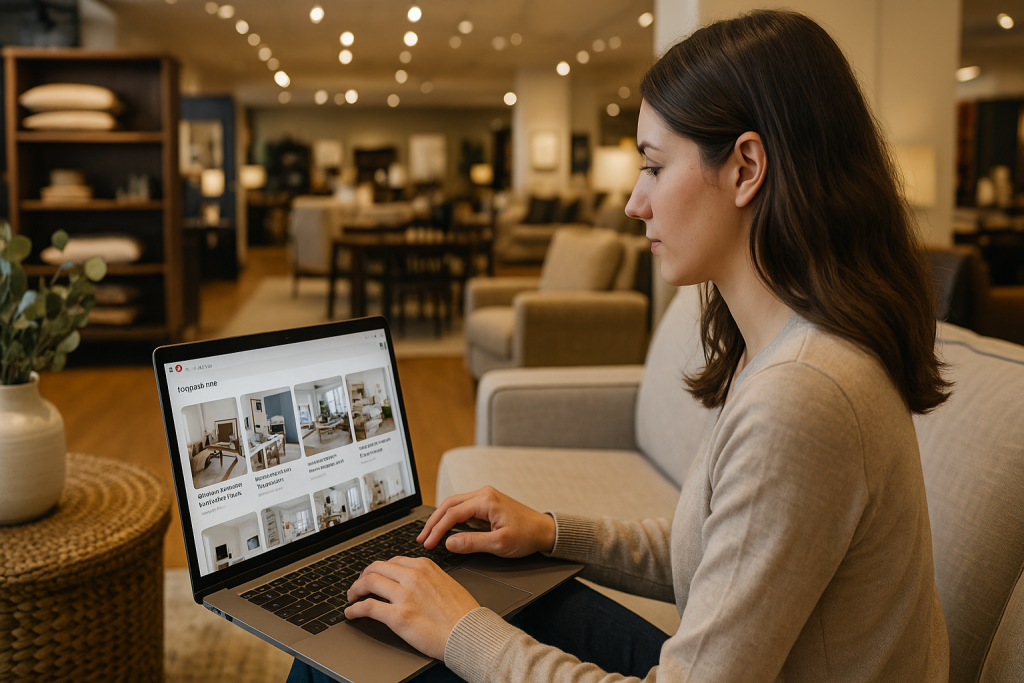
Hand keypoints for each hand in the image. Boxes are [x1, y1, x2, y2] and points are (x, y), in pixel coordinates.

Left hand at [344, 557, 478, 659]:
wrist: (469, 633)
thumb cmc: (462, 613)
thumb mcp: (446, 582)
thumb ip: (427, 578)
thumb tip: (411, 583)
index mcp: (424, 566)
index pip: (392, 561)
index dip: (379, 570)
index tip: (375, 577)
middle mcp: (413, 576)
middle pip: (376, 568)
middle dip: (363, 576)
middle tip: (358, 586)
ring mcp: (404, 595)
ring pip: (368, 583)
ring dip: (355, 590)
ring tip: (352, 598)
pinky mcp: (398, 616)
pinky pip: (368, 607)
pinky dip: (355, 609)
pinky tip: (351, 613)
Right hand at [416, 486, 555, 556]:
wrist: (544, 530)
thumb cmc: (527, 536)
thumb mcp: (499, 543)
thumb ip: (472, 542)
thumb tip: (449, 543)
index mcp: (486, 500)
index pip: (453, 513)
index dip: (437, 529)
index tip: (427, 543)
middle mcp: (483, 494)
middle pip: (449, 505)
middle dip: (433, 522)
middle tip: (422, 538)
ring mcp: (484, 497)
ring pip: (454, 505)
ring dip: (440, 519)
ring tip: (428, 534)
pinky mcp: (486, 503)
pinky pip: (462, 508)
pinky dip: (450, 517)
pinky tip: (443, 528)